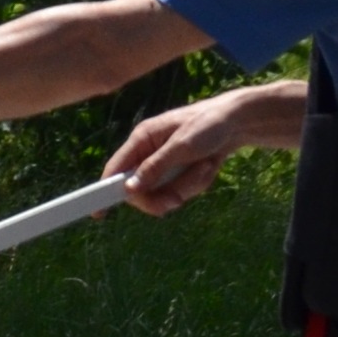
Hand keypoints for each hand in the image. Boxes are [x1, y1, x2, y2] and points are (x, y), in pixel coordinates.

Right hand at [104, 82, 306, 208]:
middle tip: (177, 200)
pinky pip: (182, 191)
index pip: (115, 169)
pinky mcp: (180, 173)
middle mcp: (149, 154)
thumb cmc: (208, 125)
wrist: (239, 123)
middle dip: (161, 196)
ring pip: (164, 194)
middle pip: (140, 190)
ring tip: (205, 166)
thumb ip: (155, 168)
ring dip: (187, 186)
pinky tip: (209, 166)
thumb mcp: (182, 146)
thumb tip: (129, 189)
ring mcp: (165, 165)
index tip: (98, 213)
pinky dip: (197, 184)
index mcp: (142, 140)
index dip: (104, 191)